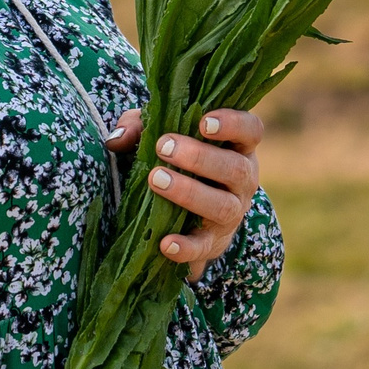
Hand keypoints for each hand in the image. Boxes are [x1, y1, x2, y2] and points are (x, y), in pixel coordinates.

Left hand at [103, 107, 264, 280]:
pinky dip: (185, 246)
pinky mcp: (213, 242)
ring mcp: (233, 213)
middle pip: (236, 169)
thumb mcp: (160, 136)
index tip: (204, 122)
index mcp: (237, 147)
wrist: (184, 214)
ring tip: (156, 179)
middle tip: (164, 146)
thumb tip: (117, 139)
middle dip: (200, 157)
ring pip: (223, 206)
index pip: (251, 130)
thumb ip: (140, 128)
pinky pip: (204, 247)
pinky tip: (164, 242)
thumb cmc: (176, 161)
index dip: (234, 123)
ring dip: (190, 193)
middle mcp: (243, 181)